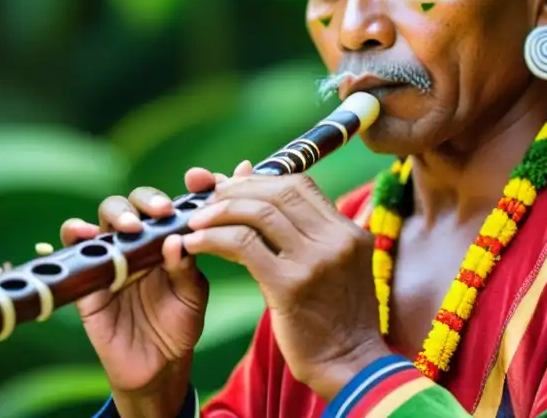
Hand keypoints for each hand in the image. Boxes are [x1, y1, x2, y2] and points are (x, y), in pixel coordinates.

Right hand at [59, 162, 252, 409]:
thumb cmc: (180, 324)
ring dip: (117, 213)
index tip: (201, 179)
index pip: (173, 202)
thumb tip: (175, 240)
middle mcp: (140, 240)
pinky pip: (75, 248)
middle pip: (136, 201)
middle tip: (162, 212)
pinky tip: (84, 233)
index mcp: (169, 238)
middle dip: (148, 200)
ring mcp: (114, 255)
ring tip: (130, 226)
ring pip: (106, 216)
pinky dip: (75, 233)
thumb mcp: (193, 295)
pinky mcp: (88, 277)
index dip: (185, 186)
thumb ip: (187, 267)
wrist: (158, 365)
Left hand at [184, 166, 390, 399]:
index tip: (235, 188)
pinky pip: (243, 245)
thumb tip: (262, 204)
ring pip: (259, 213)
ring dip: (220, 211)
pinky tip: (195, 244)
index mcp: (349, 231)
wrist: (351, 365)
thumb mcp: (335, 268)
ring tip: (196, 220)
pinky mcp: (290, 285)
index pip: (301, 185)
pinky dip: (213, 238)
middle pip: (279, 192)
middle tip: (210, 199)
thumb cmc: (336, 320)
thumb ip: (306, 236)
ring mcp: (315, 260)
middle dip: (238, 190)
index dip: (262, 180)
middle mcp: (336, 239)